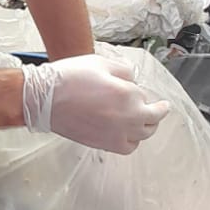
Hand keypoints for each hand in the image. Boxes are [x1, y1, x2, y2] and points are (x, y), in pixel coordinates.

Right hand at [21, 54, 169, 154]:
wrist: (46, 99)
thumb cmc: (71, 78)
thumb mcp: (102, 63)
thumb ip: (125, 71)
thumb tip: (132, 80)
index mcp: (130, 96)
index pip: (153, 103)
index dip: (159, 103)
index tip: (163, 104)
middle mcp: (128, 118)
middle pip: (152, 122)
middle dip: (154, 115)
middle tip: (154, 111)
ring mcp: (116, 134)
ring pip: (141, 136)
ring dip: (144, 128)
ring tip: (141, 122)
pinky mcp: (103, 144)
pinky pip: (126, 147)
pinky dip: (131, 141)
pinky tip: (126, 134)